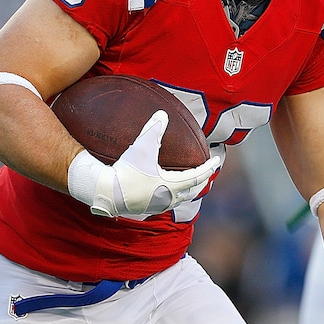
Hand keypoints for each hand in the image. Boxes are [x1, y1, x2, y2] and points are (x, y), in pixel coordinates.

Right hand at [68, 110, 220, 217]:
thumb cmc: (126, 170)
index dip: (209, 167)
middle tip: (208, 172)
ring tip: (191, 183)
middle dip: (202, 181)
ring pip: (180, 199)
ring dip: (188, 190)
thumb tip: (162, 114)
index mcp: (172, 185)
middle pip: (193, 190)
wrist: (107, 192)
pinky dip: (174, 196)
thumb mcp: (142, 147)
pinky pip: (167, 203)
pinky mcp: (147, 209)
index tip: (217, 160)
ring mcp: (158, 206)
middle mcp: (169, 198)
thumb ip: (153, 129)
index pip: (198, 176)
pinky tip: (168, 192)